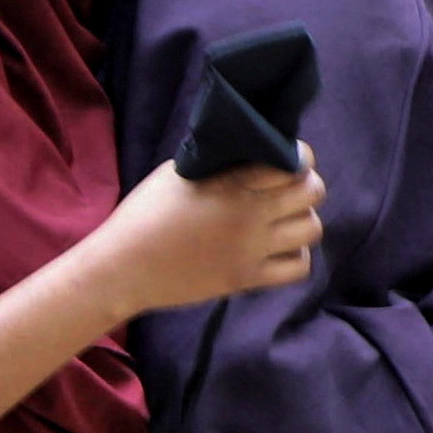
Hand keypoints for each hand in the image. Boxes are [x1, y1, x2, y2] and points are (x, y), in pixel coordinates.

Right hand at [86, 151, 322, 316]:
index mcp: (230, 185)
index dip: (299, 157)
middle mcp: (248, 215)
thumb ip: (217, 164)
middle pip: (312, 192)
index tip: (286, 160)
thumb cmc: (141, 217)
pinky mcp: (246, 278)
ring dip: (301, 221)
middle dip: (305, 186)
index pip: (294, 162)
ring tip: (281, 222)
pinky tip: (276, 250)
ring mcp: (251, 249)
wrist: (120, 269)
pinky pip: (299, 267)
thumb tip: (247, 154)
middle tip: (287, 191)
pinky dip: (295, 256)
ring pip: (312, 228)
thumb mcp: (175, 176)